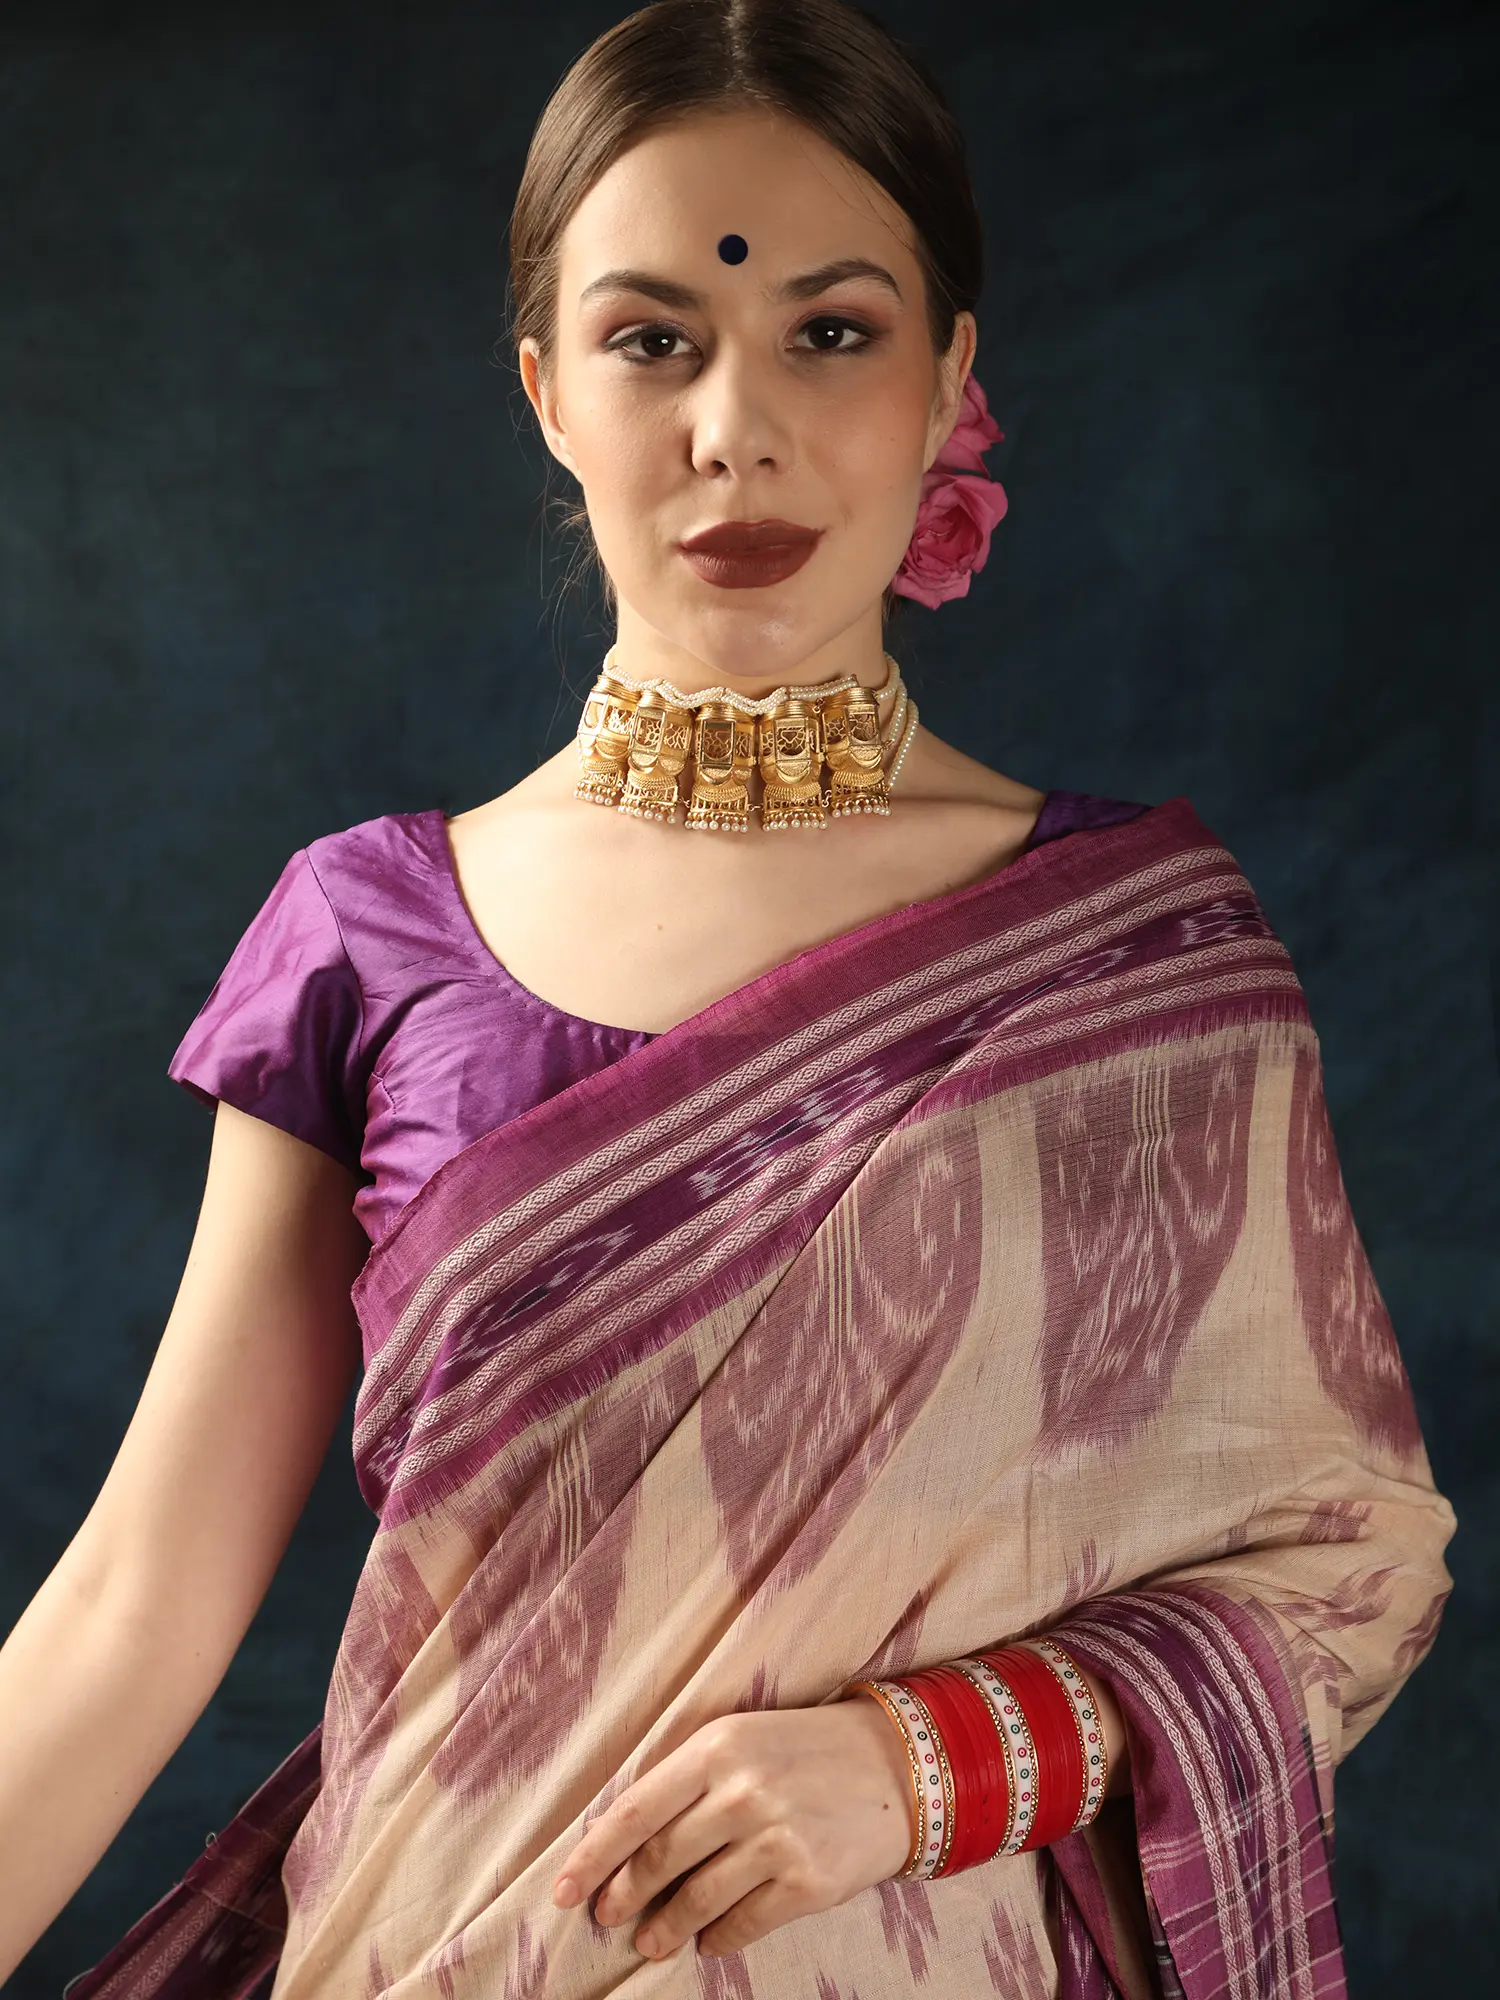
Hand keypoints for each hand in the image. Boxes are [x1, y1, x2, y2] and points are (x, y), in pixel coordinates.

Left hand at [551, 1698, 913, 1960]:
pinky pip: (743, 1923)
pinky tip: (708, 1940)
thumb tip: (622, 1842)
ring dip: (666, 1927)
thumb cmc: (802, 1750)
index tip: (563, 1891)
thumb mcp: (740, 1740)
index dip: (593, 1858)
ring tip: (650, 1941)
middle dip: (624, 1895)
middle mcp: (744, 1792)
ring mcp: (778, 1840)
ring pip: (697, 1898)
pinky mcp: (808, 1883)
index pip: (634, 1811)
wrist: (894, 1767)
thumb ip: (686, 1781)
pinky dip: (718, 1937)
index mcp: (717, 1747)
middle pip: (660, 1859)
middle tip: (607, 1917)